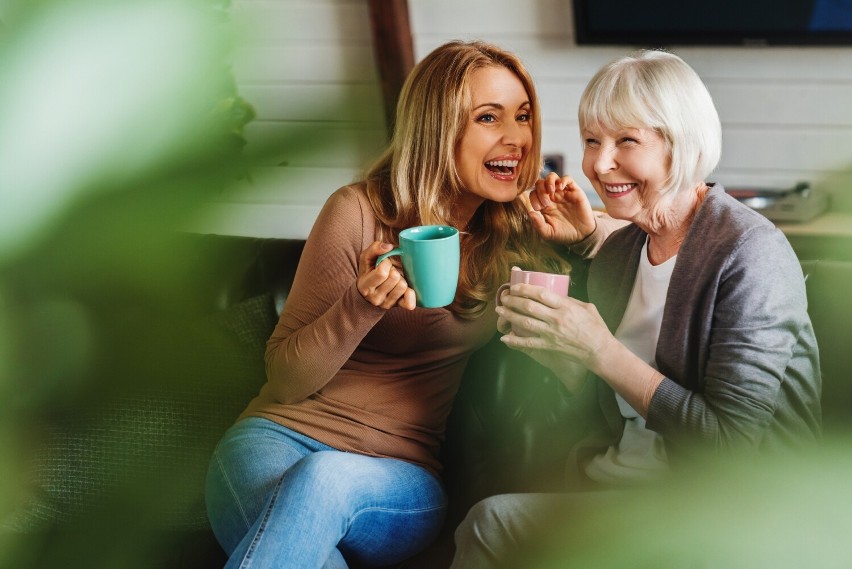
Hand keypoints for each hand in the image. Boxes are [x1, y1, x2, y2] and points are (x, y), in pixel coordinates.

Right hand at [356, 241, 415, 309]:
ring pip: (403, 286)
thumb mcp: (366, 259)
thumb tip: (389, 246)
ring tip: (394, 280)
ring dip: (401, 279)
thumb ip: (374, 248)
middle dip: (394, 270)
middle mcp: (375, 298)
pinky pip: (409, 303)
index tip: (383, 264)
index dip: (385, 263)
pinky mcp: (397, 306)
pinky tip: (406, 289)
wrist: (368, 294)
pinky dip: (410, 294)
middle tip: (389, 272)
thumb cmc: (368, 272)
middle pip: (394, 278)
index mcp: (365, 286)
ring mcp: (386, 304)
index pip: (382, 272)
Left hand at [495, 283, 613, 374]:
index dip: (525, 289)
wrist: (599, 350)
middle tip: (504, 297)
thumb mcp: (587, 307)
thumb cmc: (596, 328)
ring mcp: (551, 334)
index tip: (515, 286)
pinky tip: (504, 338)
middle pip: (529, 307)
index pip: (541, 294)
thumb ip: (570, 300)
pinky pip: (528, 343)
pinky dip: (515, 341)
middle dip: (513, 300)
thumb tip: (555, 295)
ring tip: (500, 310)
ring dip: (510, 315)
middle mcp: (557, 319)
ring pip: (525, 322)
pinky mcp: (549, 346)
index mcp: (566, 307)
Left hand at [527, 172, 596, 244]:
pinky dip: (562, 180)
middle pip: (540, 183)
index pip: (533, 193)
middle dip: (540, 190)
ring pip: (552, 177)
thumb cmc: (564, 234)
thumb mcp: (548, 233)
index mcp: (543, 205)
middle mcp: (552, 197)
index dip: (534, 198)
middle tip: (545, 202)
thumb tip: (529, 212)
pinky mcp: (574, 191)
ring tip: (551, 191)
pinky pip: (567, 178)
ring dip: (549, 181)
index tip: (539, 208)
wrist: (582, 235)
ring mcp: (562, 193)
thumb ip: (538, 224)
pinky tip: (561, 189)